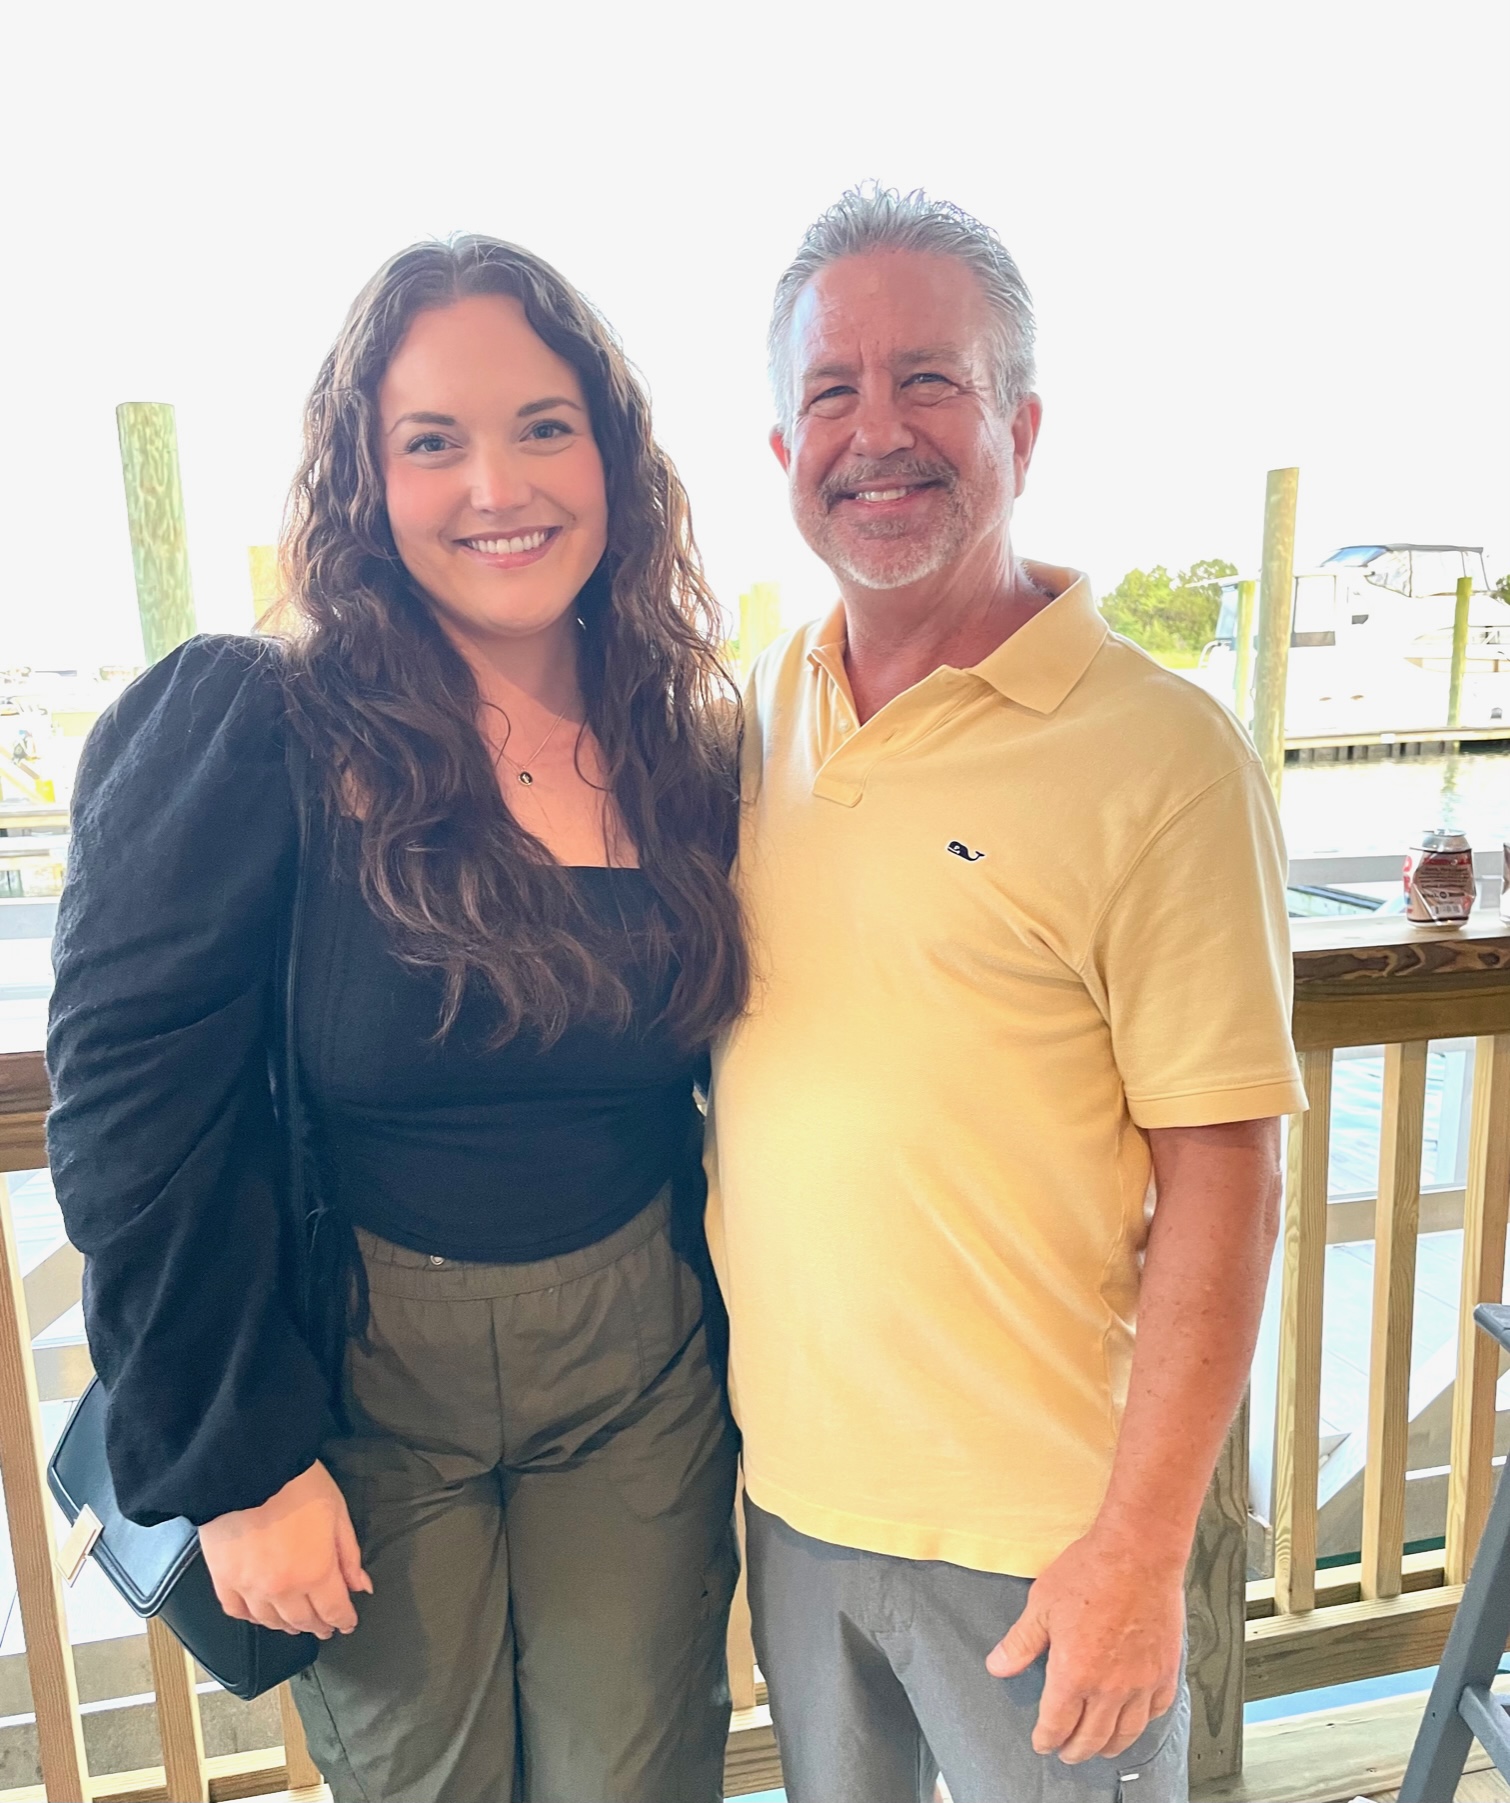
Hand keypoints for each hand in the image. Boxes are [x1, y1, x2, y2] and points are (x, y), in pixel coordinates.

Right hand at [198, 1460, 371, 1638]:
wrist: (249, 1467)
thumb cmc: (299, 1484)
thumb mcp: (337, 1513)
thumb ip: (348, 1555)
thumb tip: (360, 1586)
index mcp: (315, 1573)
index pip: (334, 1610)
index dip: (344, 1620)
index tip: (348, 1623)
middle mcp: (282, 1589)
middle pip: (303, 1621)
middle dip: (318, 1625)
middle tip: (326, 1626)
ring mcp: (249, 1588)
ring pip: (271, 1622)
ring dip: (287, 1626)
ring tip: (296, 1624)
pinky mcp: (222, 1579)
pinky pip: (237, 1611)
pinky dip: (252, 1617)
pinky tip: (261, 1614)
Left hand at [984, 1529, 1181, 1763]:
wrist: (1138, 1552)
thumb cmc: (1090, 1572)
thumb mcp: (1041, 1604)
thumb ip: (1020, 1642)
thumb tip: (998, 1666)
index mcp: (1074, 1675)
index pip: (1057, 1724)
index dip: (1046, 1739)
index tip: (1042, 1743)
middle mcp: (1109, 1689)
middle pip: (1091, 1738)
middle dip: (1074, 1750)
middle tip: (1066, 1752)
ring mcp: (1142, 1683)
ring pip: (1126, 1733)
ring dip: (1108, 1745)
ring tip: (1099, 1746)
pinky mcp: (1165, 1670)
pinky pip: (1155, 1711)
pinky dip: (1142, 1722)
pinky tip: (1135, 1719)